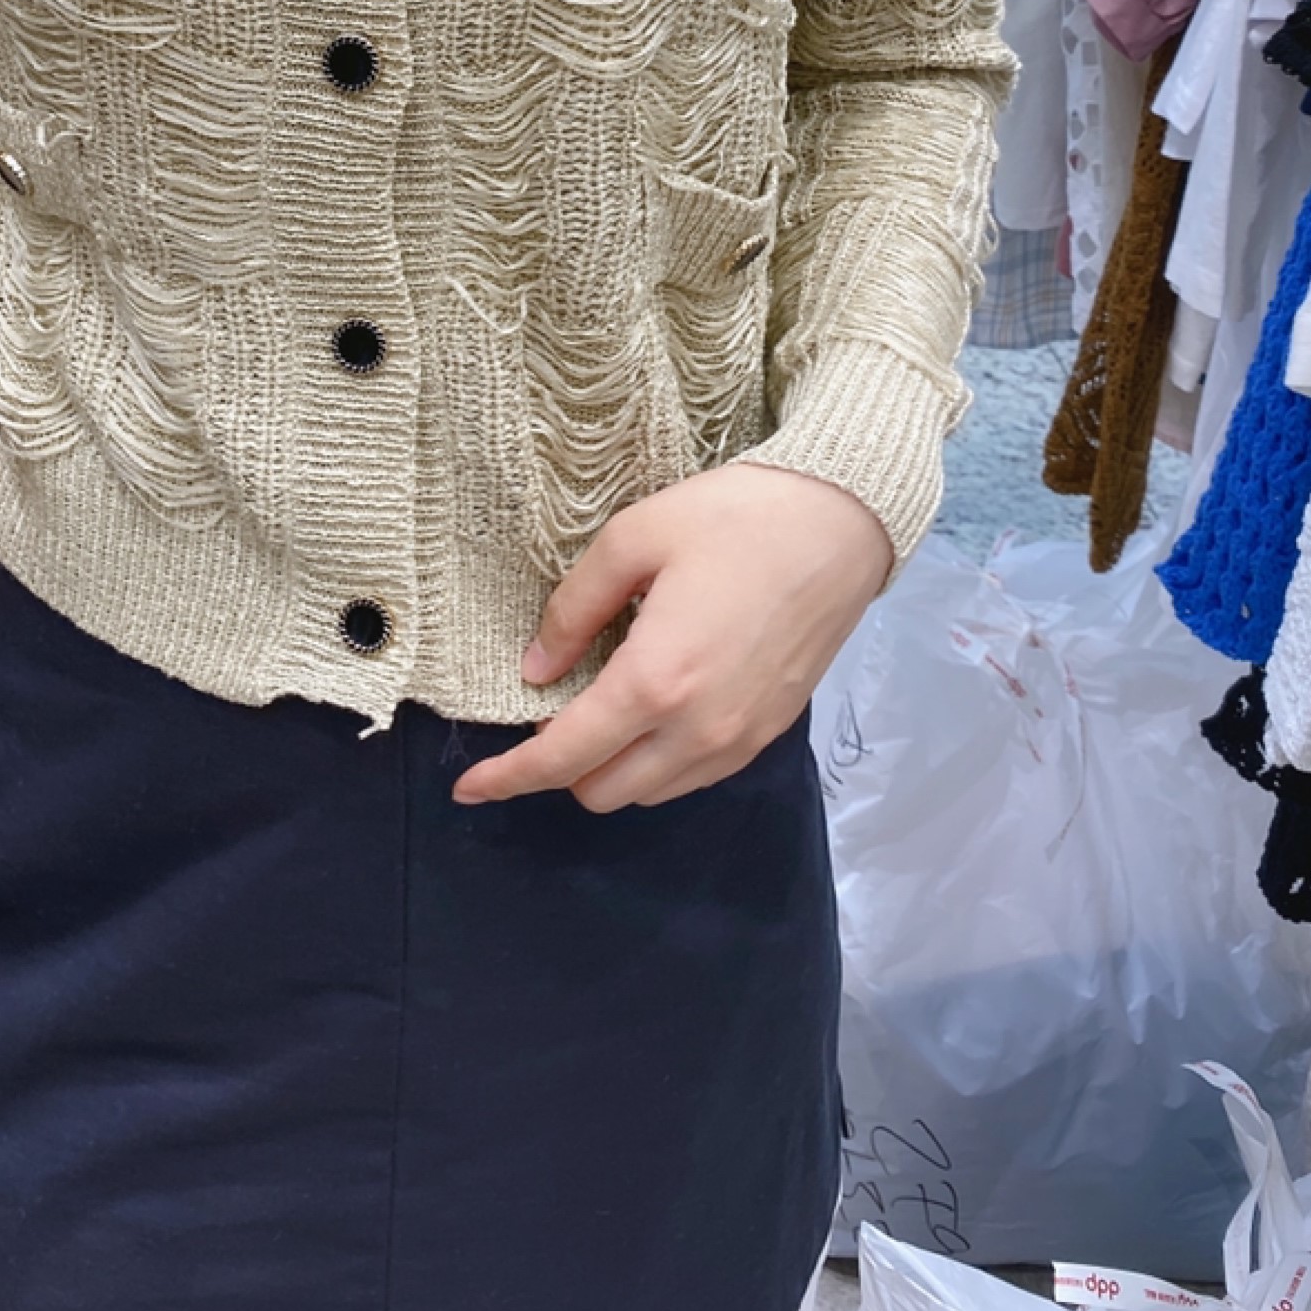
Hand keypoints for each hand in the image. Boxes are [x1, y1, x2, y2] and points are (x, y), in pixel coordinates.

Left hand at [451, 461, 891, 811]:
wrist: (842, 521)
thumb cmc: (734, 517)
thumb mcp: (633, 538)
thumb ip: (573, 609)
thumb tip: (534, 670)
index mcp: (655, 682)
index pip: (563, 757)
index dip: (508, 778)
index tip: (468, 786)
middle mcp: (698, 730)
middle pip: (601, 791)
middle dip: (560, 766)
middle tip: (549, 710)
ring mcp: (740, 739)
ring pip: (649, 793)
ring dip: (611, 767)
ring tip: (602, 705)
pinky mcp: (770, 733)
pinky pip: (693, 776)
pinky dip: (656, 762)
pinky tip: (653, 708)